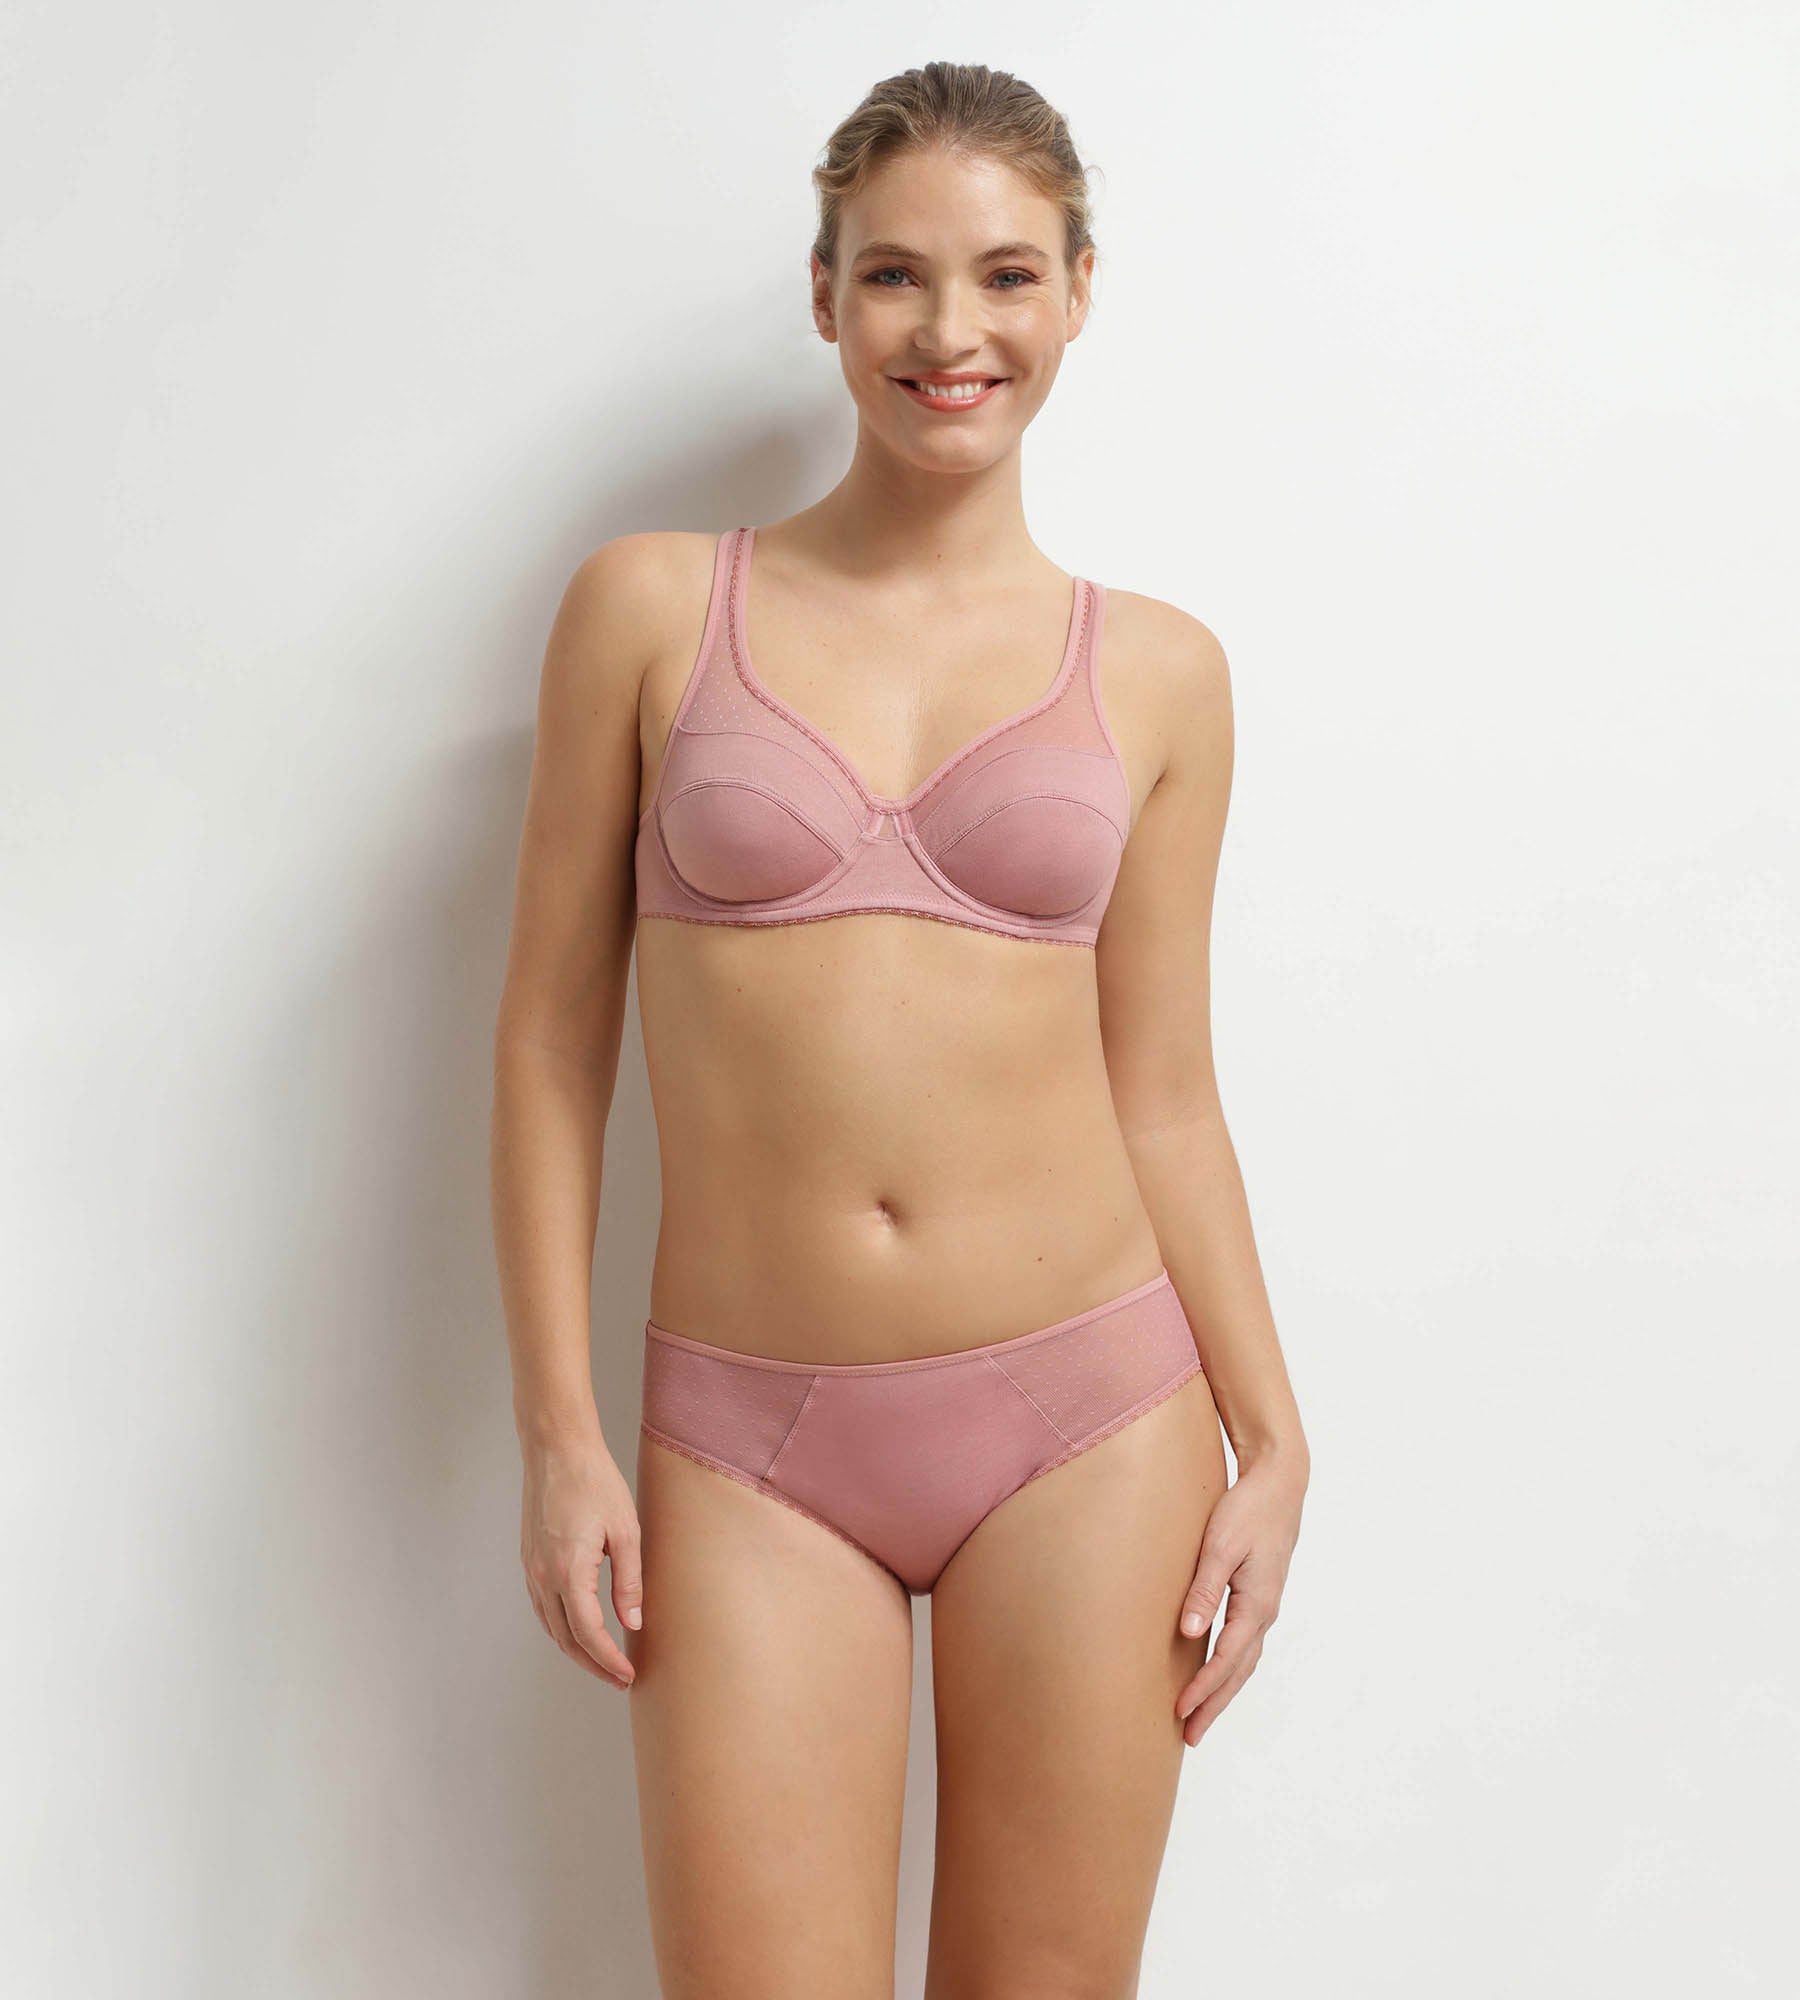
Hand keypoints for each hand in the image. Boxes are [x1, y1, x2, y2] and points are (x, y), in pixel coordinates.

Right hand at [520, 1433, 641, 1689]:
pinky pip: (542, 1608)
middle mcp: (543, 1576)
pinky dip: (561, 1628)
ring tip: (604, 1662)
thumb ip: (629, 1581)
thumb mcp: (625, 1531)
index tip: (628, 1676)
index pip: (588, 1633)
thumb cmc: (595, 1482)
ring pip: (550, 1627)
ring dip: (576, 1650)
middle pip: (565, 1638)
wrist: (556, 1450)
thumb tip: (632, 1624)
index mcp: (569, 1571)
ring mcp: (531, 1569)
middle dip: (593, 1664)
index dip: (608, 1660)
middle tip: (620, 1679)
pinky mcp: (529, 1560)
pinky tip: (579, 1630)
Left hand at [1174, 1449, 1306, 1746]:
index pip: (1225, 1660)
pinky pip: (1243, 1643)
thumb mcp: (1221, 1546)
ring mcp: (1264, 1606)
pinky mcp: (1258, 1596)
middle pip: (1237, 1672)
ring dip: (1222, 1691)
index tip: (1179, 1713)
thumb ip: (1205, 1590)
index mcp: (1256, 1605)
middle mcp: (1264, 1613)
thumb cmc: (1248, 1510)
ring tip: (1199, 1717)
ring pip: (1242, 1661)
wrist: (1280, 1483)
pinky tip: (1213, 1672)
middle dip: (1214, 1705)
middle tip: (1189, 1737)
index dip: (1202, 1690)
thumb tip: (1190, 1634)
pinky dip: (1229, 1667)